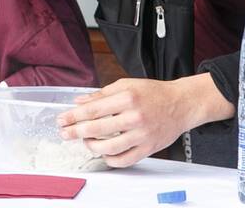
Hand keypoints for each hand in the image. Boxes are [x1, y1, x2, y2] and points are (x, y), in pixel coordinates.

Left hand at [58, 75, 233, 167]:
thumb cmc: (155, 93)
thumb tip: (80, 101)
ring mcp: (141, 134)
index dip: (74, 116)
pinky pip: (124, 160)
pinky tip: (104, 153)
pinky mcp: (148, 148)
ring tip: (85, 142)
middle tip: (65, 133)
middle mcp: (134, 116)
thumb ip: (102, 94)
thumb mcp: (127, 85)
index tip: (62, 119)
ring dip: (91, 146)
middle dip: (75, 132)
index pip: (93, 109)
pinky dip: (110, 159)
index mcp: (128, 97)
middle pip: (97, 129)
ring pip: (108, 147)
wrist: (181, 104)